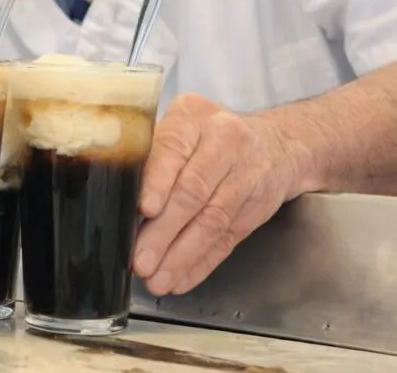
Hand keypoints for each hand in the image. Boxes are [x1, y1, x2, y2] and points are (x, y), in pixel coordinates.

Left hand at [132, 93, 300, 295]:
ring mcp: (245, 177)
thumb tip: (118, 195)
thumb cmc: (208, 134)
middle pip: (192, 192)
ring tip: (158, 278)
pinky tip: (182, 279)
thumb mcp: (180, 124)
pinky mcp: (256, 209)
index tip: (144, 209)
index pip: (174, 150)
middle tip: (141, 259)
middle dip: (164, 231)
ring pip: (211, 221)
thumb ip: (151, 154)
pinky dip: (202, 263)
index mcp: (194, 116)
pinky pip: (227, 239)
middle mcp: (224, 143)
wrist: (278, 143)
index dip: (159, 182)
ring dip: (181, 256)